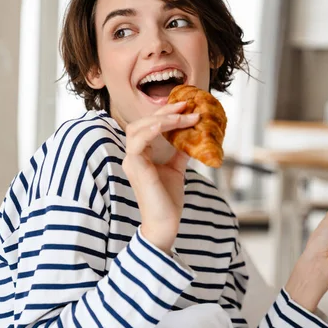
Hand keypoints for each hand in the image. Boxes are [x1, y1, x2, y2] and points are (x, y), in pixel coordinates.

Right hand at [122, 102, 199, 253]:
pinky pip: (138, 142)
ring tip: (183, 115)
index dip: (166, 114)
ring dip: (162, 119)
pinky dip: (151, 130)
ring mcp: (132, 160)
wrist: (165, 222)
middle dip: (164, 111)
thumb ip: (181, 151)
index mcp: (141, 154)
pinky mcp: (135, 166)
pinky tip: (166, 124)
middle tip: (186, 105)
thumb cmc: (168, 199)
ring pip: (138, 128)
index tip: (186, 106)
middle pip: (141, 123)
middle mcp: (133, 155)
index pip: (148, 126)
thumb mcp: (177, 168)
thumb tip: (195, 134)